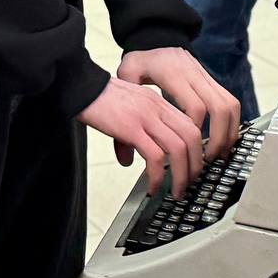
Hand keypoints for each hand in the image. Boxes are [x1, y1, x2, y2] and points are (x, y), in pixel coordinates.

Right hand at [80, 77, 204, 197]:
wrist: (80, 86)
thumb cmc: (99, 99)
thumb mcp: (128, 109)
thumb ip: (135, 130)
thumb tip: (130, 159)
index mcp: (159, 103)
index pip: (191, 126)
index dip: (197, 150)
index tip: (192, 168)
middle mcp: (157, 108)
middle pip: (192, 137)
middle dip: (195, 166)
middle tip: (189, 184)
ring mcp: (146, 118)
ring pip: (178, 148)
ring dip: (181, 175)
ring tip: (175, 191)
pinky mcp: (131, 128)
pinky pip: (155, 156)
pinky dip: (157, 176)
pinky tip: (152, 186)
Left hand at [118, 47, 241, 163]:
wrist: (157, 38)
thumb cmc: (141, 62)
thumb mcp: (127, 76)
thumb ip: (124, 108)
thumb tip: (124, 155)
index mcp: (173, 75)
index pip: (195, 106)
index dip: (195, 130)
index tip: (187, 149)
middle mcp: (195, 75)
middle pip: (220, 107)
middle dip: (219, 137)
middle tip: (210, 158)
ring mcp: (207, 77)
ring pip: (231, 105)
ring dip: (229, 132)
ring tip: (220, 153)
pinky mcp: (213, 81)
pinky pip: (231, 102)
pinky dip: (232, 123)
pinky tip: (223, 140)